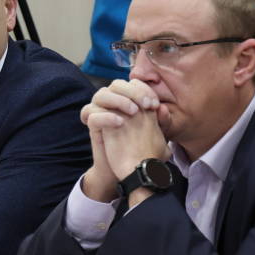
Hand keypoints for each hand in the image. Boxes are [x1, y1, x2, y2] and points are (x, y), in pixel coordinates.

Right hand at [78, 80, 160, 201]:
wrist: (130, 171)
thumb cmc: (144, 150)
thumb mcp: (159, 136)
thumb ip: (163, 123)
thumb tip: (162, 109)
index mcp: (128, 100)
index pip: (133, 83)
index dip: (144, 90)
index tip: (154, 105)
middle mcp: (113, 103)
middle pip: (116, 84)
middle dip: (132, 91)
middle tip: (146, 106)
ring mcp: (101, 113)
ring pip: (100, 94)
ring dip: (118, 100)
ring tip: (133, 112)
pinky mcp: (93, 126)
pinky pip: (91, 114)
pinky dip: (105, 116)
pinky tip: (120, 123)